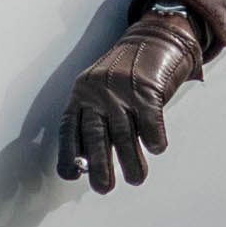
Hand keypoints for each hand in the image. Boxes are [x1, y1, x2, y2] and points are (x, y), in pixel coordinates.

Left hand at [59, 8, 205, 192]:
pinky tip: (156, 149)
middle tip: (104, 188)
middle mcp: (96, 91)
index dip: (68, 155)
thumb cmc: (128, 73)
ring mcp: (121, 89)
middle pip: (95, 135)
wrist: (156, 38)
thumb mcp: (102, 90)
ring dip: (130, 161)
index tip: (72, 176)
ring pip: (123, 134)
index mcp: (81, 93)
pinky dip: (154, 139)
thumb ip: (96, 120)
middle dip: (99, 166)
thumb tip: (90, 163)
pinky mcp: (146, 87)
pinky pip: (149, 121)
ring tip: (136, 179)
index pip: (68, 128)